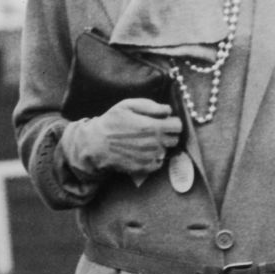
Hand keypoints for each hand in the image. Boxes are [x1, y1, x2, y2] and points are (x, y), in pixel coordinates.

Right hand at [63, 98, 180, 177]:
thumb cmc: (111, 122)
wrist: (96, 144)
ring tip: (146, 140)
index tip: (165, 120)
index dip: (172, 121)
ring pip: (166, 150)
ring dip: (160, 145)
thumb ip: (151, 106)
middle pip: (175, 139)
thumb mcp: (127, 105)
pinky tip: (143, 150)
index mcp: (152, 127)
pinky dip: (154, 157)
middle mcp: (154, 144)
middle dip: (168, 133)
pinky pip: (159, 162)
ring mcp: (150, 158)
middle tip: (155, 129)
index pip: (178, 126)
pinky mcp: (145, 168)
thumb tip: (168, 110)